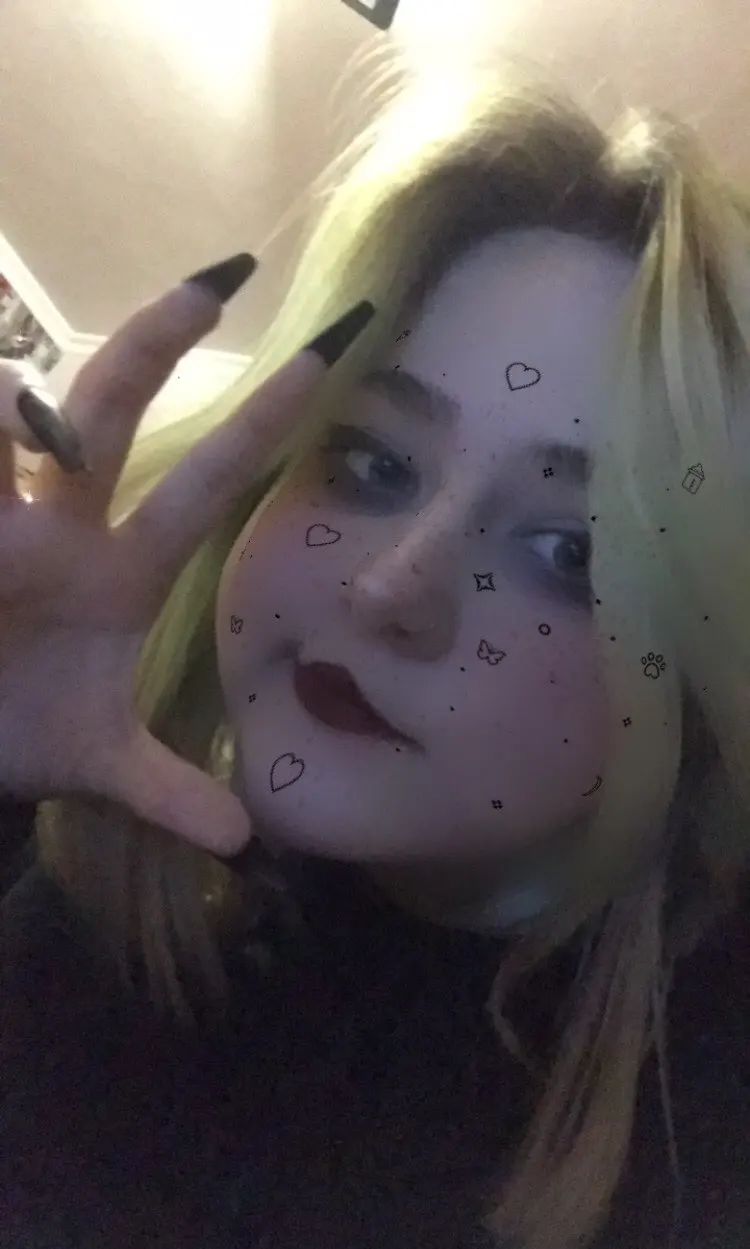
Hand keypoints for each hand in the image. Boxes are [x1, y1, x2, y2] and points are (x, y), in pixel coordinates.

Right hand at [0, 260, 344, 856]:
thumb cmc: (20, 732)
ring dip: (12, 394)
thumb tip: (247, 840)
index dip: (263, 424)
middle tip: (213, 282)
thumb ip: (172, 791)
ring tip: (20, 385)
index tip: (329, 358)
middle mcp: (60, 525)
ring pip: (5, 428)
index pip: (206, 484)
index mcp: (120, 569)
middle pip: (110, 413)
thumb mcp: (102, 765)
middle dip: (154, 347)